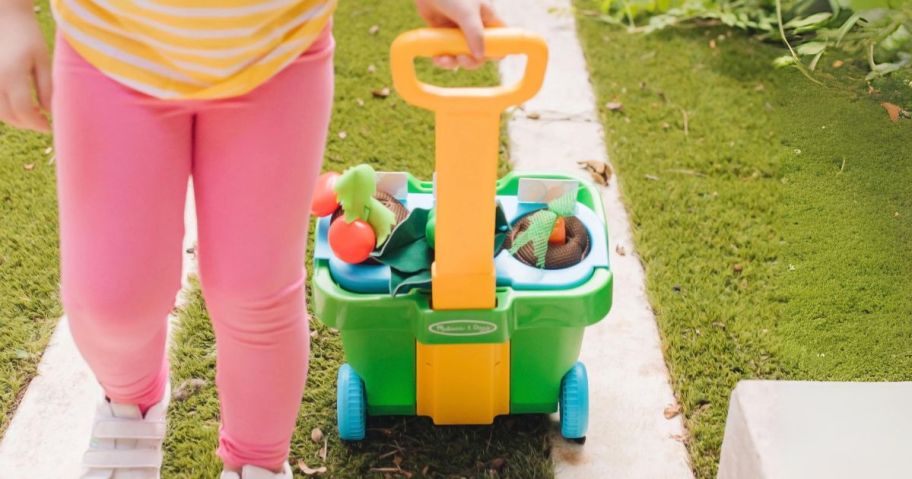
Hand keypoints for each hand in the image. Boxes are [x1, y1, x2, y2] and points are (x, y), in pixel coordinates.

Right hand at [0, 5, 51, 131]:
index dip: (37, 124)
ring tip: (31, 115)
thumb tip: (50, 112)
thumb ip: (47, 87)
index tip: (49, 127)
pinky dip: (4, 109)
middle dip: (27, 123)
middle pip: (10, 115)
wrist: (4, 17)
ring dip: (15, 118)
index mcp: (12, 76)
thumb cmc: (27, 36)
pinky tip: (17, 106)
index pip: (24, 111)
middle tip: (42, 123)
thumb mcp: (43, 60)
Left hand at [415, 0, 503, 69]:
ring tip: (442, 59)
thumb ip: (475, 34)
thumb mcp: (467, 12)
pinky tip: (437, 58)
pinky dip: (443, 58)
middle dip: (471, 60)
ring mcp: (459, 33)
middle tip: (461, 58)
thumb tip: (480, 57)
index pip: (500, 40)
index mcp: (488, 20)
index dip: (497, 52)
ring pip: (462, 56)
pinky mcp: (444, 35)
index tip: (486, 58)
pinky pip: (447, 53)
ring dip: (454, 62)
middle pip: (480, 54)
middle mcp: (475, 28)